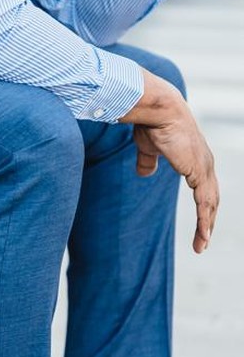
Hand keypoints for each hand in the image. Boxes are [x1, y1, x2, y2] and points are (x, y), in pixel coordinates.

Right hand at [122, 73, 218, 253]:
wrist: (158, 111)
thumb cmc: (152, 124)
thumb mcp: (149, 147)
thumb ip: (148, 161)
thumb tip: (144, 174)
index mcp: (196, 158)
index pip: (204, 186)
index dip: (204, 204)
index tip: (200, 220)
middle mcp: (205, 165)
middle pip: (212, 198)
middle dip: (208, 220)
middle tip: (203, 239)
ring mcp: (205, 169)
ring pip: (211, 204)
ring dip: (207, 226)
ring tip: (202, 244)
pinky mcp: (199, 173)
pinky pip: (205, 204)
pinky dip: (205, 221)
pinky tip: (204, 236)